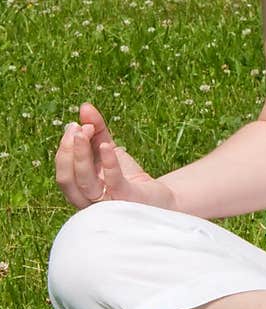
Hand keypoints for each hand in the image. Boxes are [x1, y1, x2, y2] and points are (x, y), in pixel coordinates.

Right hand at [55, 102, 175, 210]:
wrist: (158, 198)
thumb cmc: (128, 176)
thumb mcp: (110, 150)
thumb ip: (97, 130)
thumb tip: (85, 106)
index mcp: (80, 189)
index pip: (63, 170)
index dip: (65, 147)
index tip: (75, 125)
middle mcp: (88, 199)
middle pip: (67, 178)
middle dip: (68, 151)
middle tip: (77, 127)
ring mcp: (107, 202)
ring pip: (84, 182)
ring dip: (81, 155)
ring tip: (85, 130)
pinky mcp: (127, 199)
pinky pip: (114, 182)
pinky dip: (109, 162)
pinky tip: (107, 145)